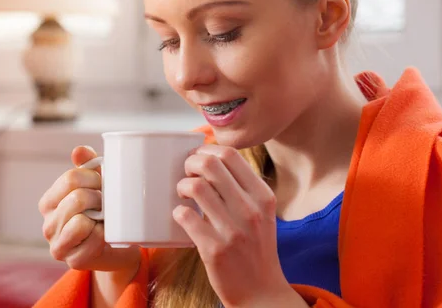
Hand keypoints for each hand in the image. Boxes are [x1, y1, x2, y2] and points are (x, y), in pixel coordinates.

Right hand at [38, 146, 140, 275]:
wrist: (120, 244)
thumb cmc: (105, 210)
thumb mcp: (98, 184)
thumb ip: (88, 165)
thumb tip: (79, 150)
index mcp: (50, 202)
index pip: (70, 178)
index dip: (95, 178)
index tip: (104, 185)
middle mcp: (48, 224)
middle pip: (77, 198)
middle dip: (100, 198)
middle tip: (107, 204)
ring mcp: (58, 245)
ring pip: (80, 220)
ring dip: (101, 217)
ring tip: (104, 219)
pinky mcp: (73, 260)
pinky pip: (92, 239)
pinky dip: (104, 234)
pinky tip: (104, 235)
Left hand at [174, 145, 307, 307]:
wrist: (261, 292)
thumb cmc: (257, 248)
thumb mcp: (262, 213)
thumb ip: (244, 188)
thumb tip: (213, 160)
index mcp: (263, 196)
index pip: (231, 155)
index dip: (207, 149)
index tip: (198, 157)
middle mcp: (251, 210)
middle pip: (211, 164)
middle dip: (191, 163)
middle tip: (186, 173)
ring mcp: (233, 230)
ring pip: (196, 186)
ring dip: (182, 185)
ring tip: (183, 193)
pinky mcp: (214, 250)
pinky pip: (186, 216)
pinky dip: (178, 211)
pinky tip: (181, 215)